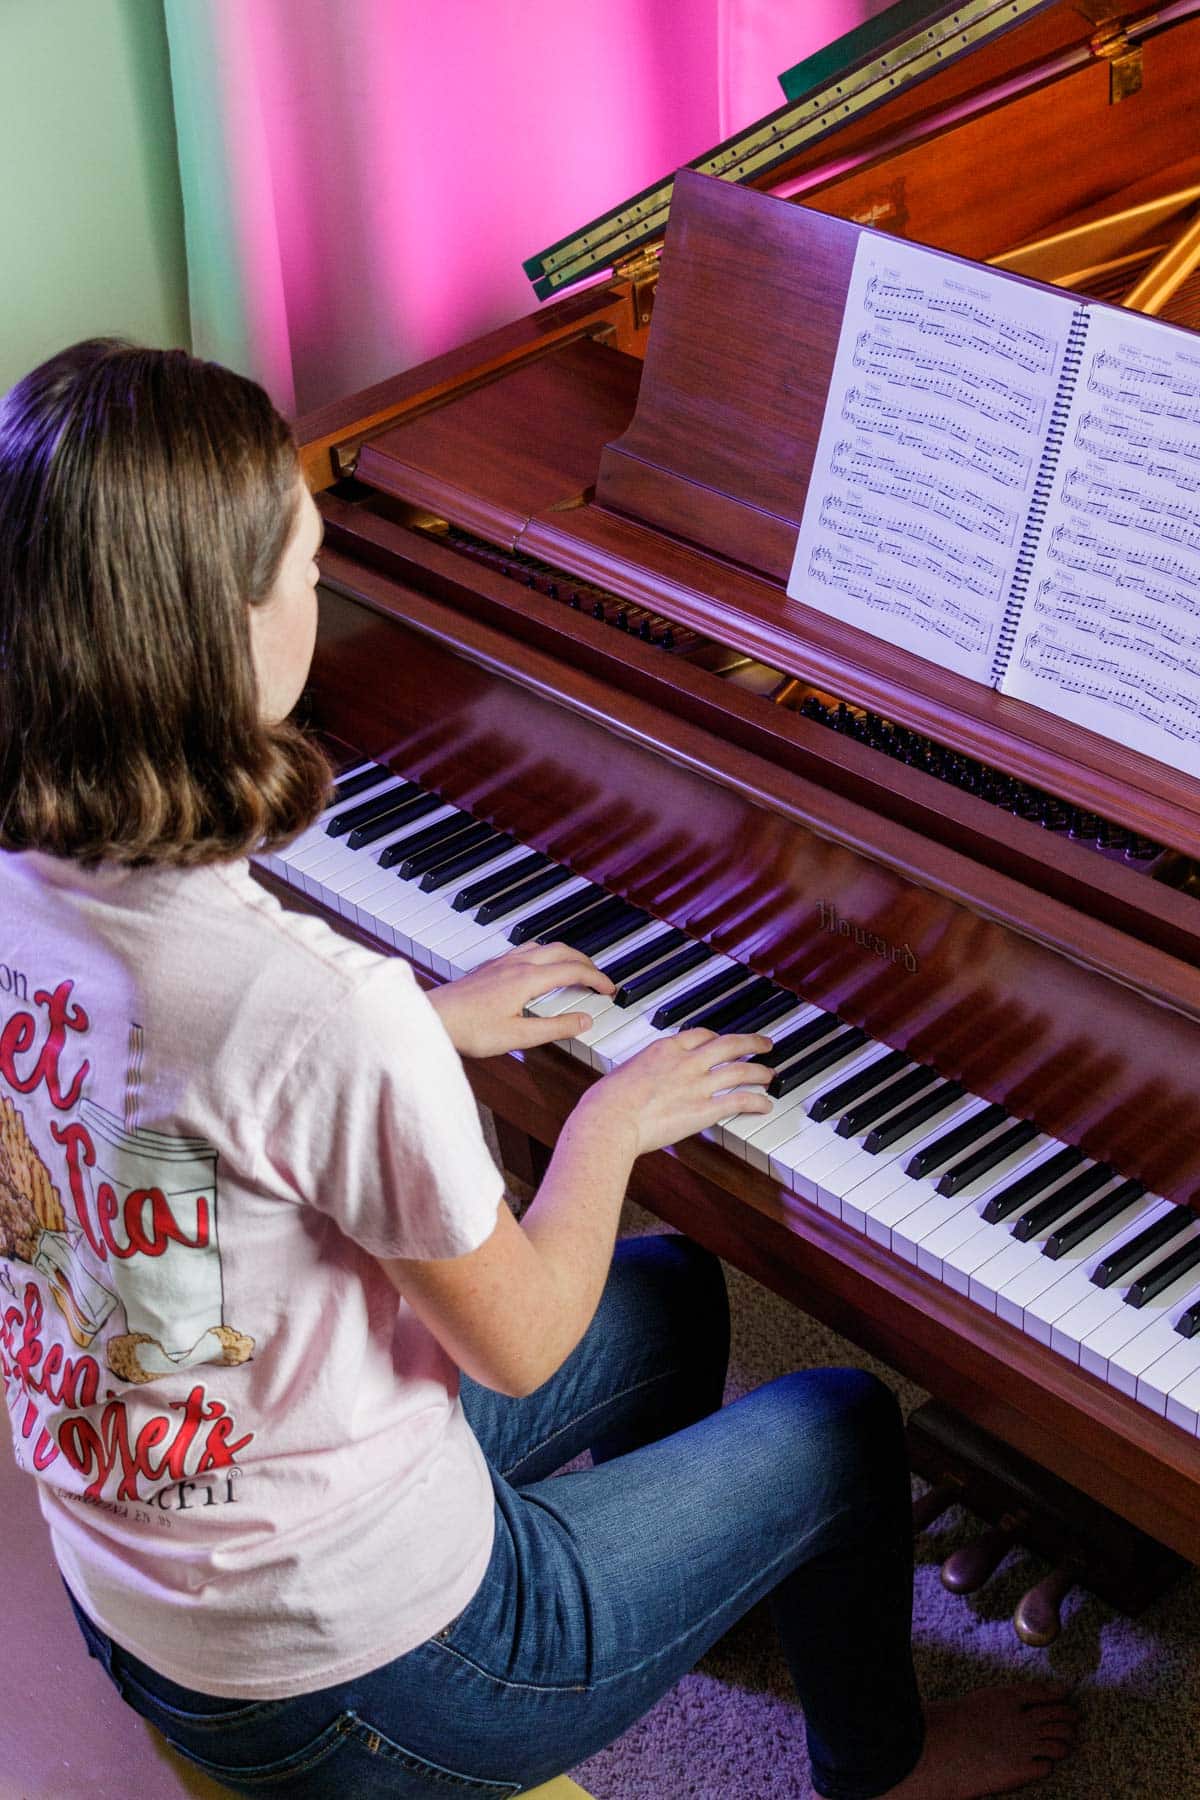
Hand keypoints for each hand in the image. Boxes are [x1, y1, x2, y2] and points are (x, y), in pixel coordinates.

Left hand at [427, 942, 614, 1058]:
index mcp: (528, 979)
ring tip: (575, 970)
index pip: (573, 971)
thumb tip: (584, 1021)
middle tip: (599, 978)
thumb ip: (554, 1028)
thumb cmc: (469, 1029)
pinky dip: (546, 954)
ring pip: (544, 946)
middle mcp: (517, 964)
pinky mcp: (491, 966)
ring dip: (566, 954)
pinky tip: (539, 967)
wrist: (433, 1018)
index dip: (597, 979)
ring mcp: (502, 962)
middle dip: (586, 962)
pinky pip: (527, 949)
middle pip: (562, 950)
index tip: (610, 990)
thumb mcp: (518, 1036)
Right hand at [576, 1029, 773, 1158]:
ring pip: (740, 1070)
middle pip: (728, 1044)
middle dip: (750, 1042)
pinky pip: (738, 1100)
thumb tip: (632, 1085)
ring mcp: (697, 1084)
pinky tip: (765, 1104)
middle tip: (764, 1043)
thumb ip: (638, 1076)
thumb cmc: (606, 1102)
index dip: (716, 1036)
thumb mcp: (622, 1075)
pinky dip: (756, 1101)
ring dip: (759, 1071)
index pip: (699, 1034)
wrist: (610, 1118)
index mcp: (664, 1049)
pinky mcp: (704, 1109)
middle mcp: (686, 1061)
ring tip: (771, 1074)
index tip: (722, 1040)